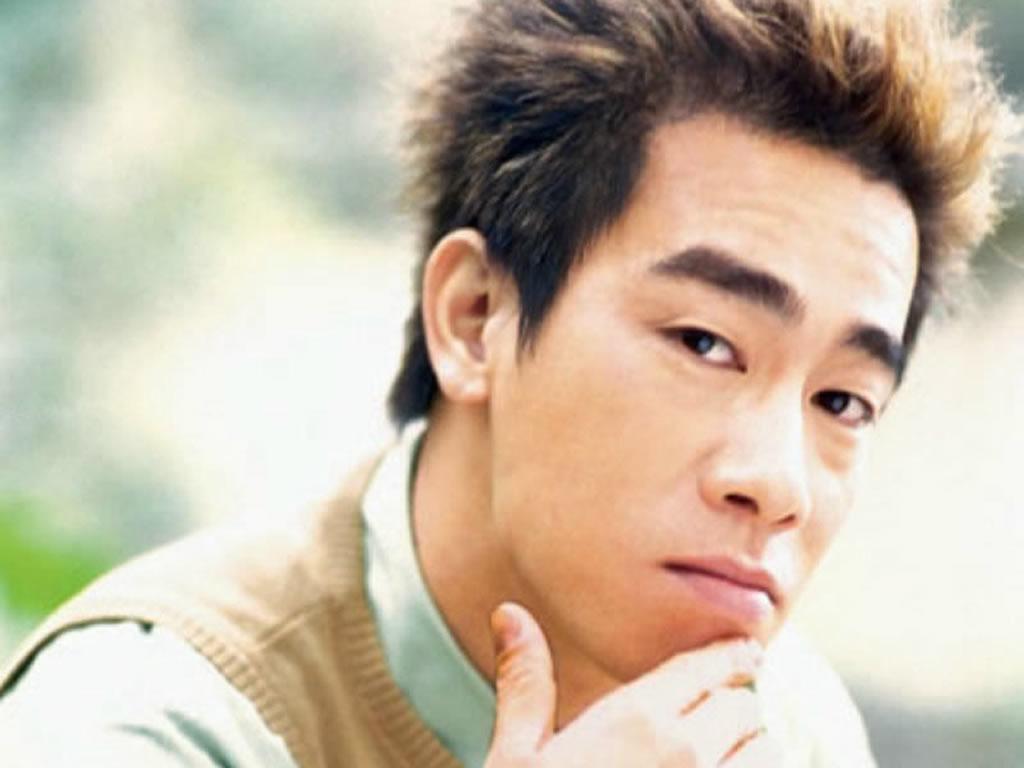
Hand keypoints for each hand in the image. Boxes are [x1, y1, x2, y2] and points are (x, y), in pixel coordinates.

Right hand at [484, 602, 782, 767]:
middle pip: (744, 703)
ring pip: (769, 752)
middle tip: (714, 718)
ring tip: (721, 759)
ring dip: (751, 752)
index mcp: (634, 721)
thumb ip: (526, 685)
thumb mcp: (516, 760)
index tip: (741, 653)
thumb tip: (510, 612)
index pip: (705, 664)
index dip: (728, 655)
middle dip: (732, 706)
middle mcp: (687, 754)